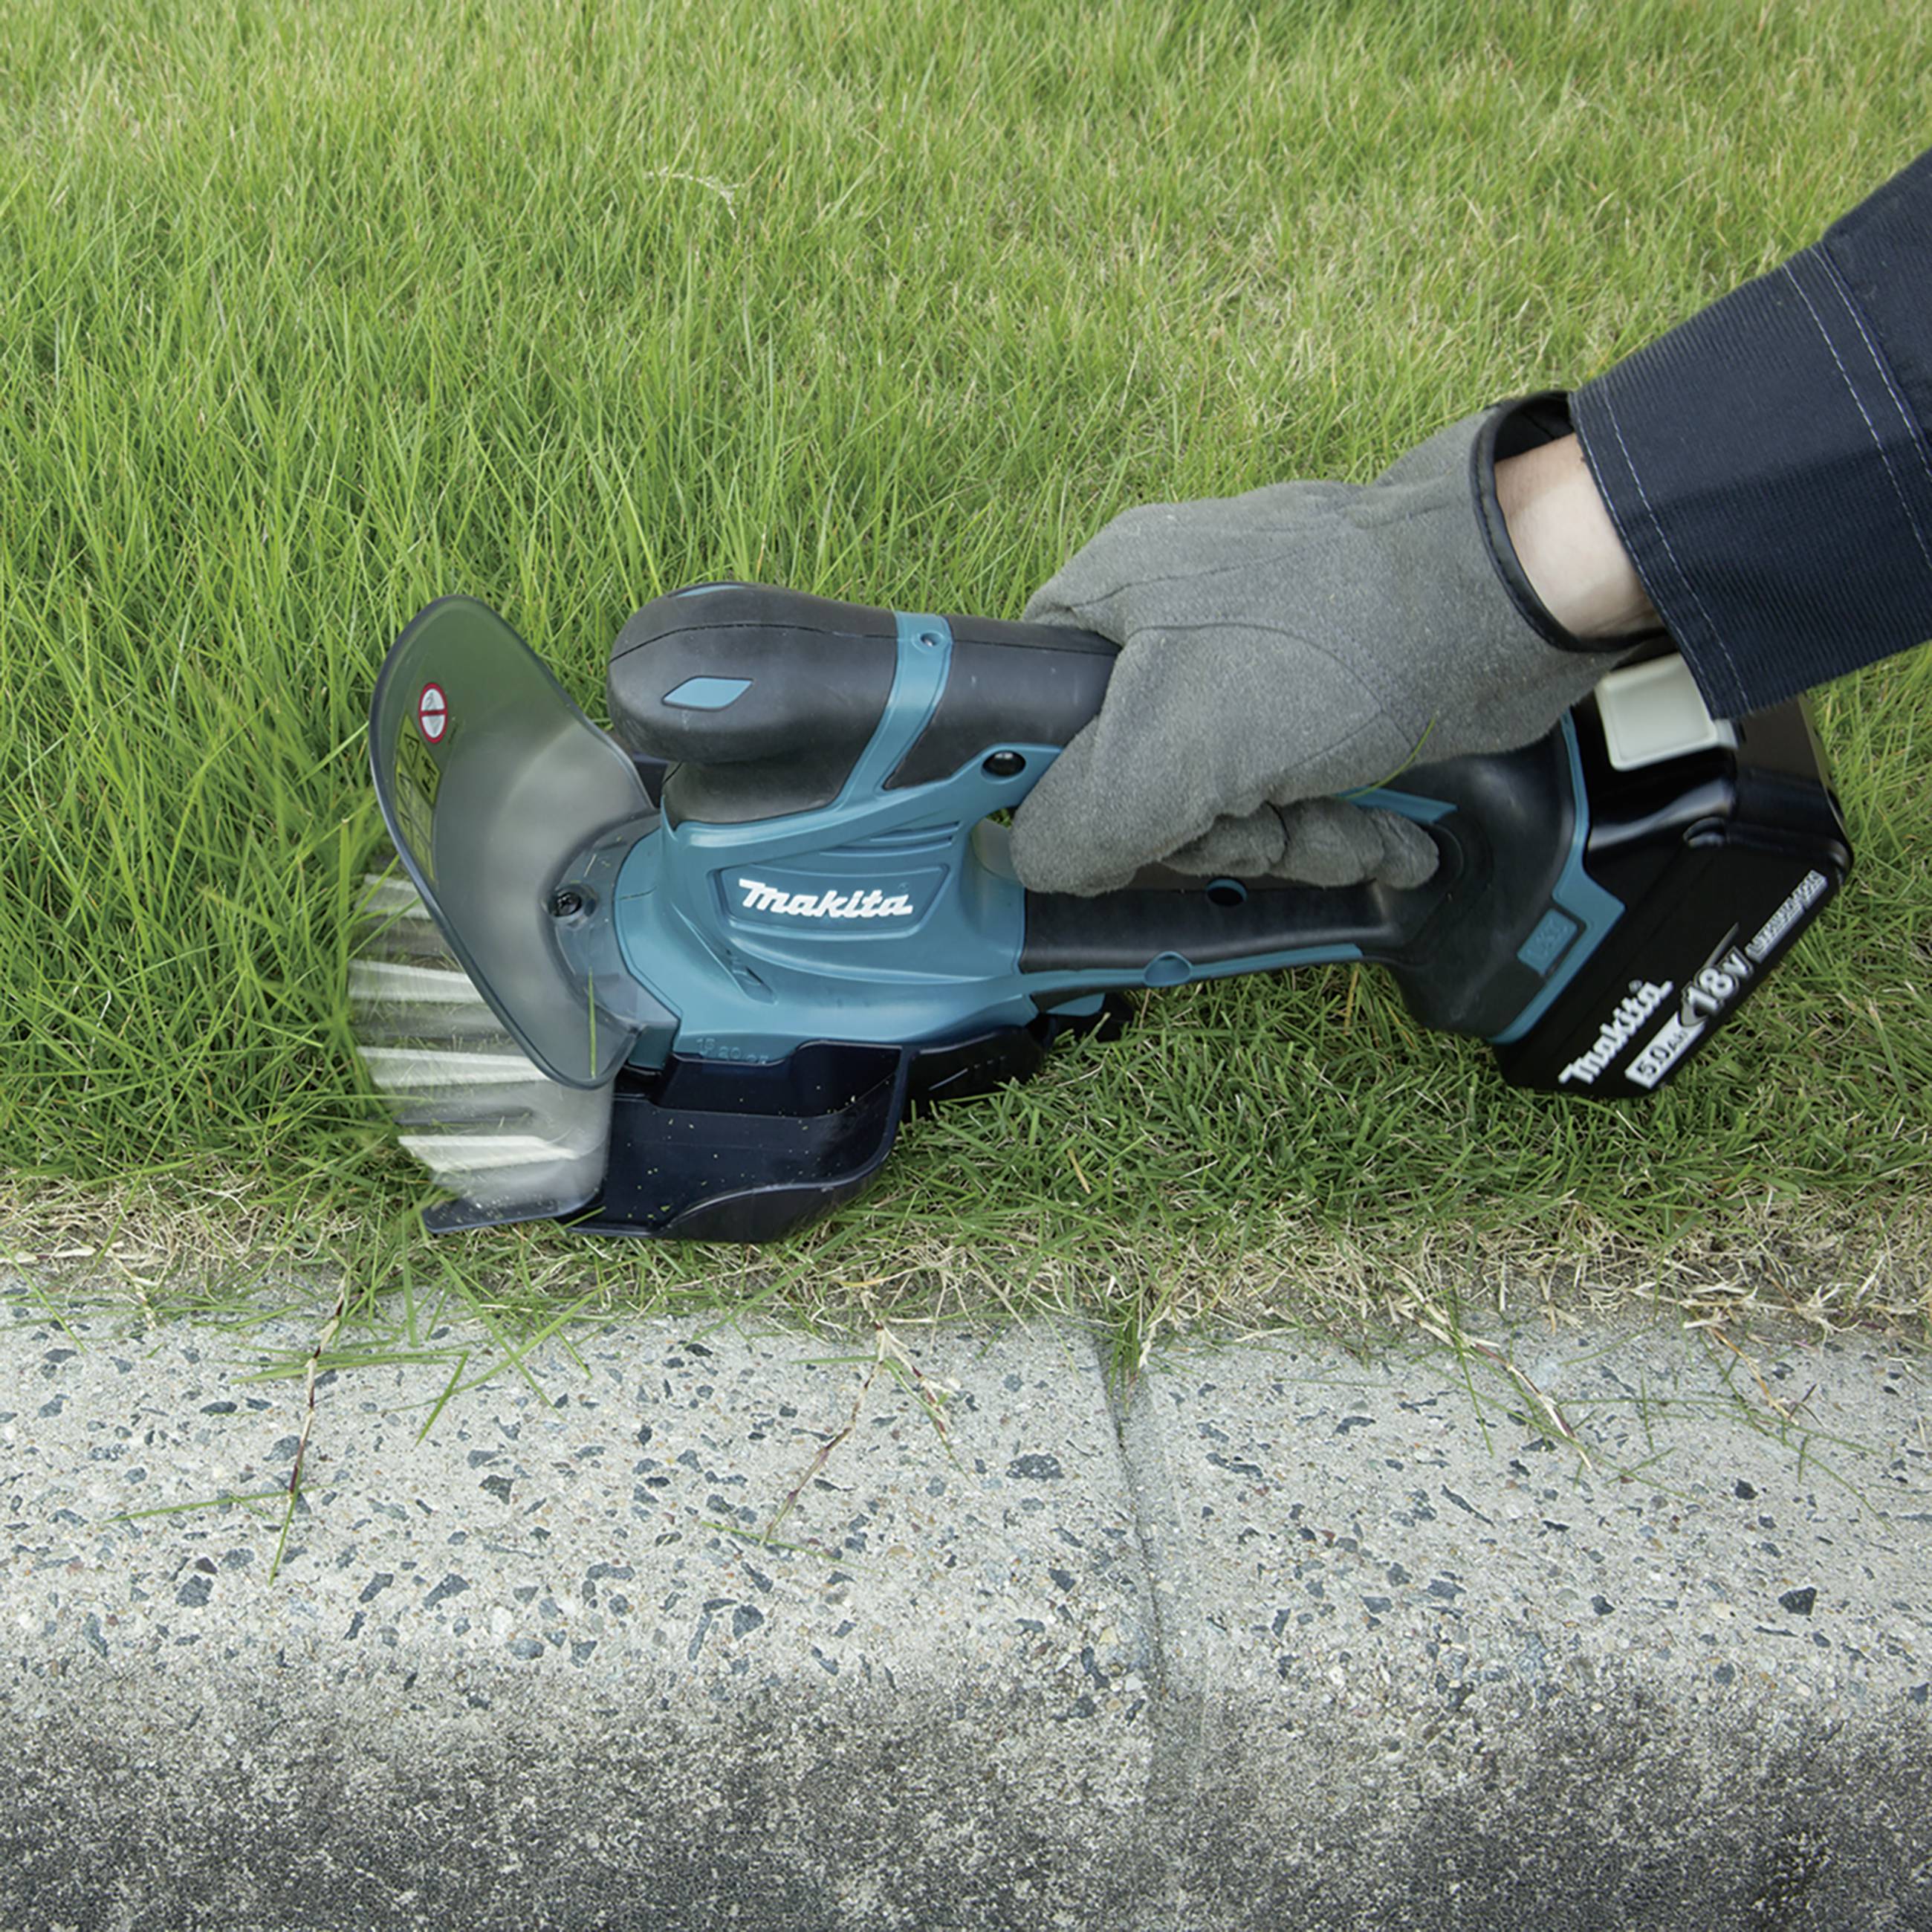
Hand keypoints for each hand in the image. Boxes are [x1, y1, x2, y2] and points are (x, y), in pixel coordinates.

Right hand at [1009, 403, 1653, 896]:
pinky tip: (1385, 838)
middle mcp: (1158, 631)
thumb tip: (1024, 863)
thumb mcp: (1179, 744)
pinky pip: (1283, 794)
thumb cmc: (1340, 641)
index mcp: (1099, 607)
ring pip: (1215, 804)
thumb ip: (1083, 817)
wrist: (1514, 601)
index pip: (1021, 725)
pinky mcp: (1310, 701)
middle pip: (1126, 786)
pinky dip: (1329, 826)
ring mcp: (1240, 666)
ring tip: (1345, 831)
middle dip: (1203, 835)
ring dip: (1282, 842)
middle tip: (1254, 825)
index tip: (1102, 845)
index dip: (1052, 799)